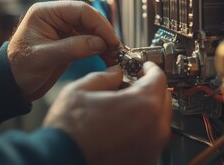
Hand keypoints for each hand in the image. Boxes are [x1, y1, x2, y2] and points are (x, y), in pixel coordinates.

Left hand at [8, 1, 119, 101]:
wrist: (12, 84)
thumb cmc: (19, 68)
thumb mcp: (44, 58)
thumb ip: (72, 48)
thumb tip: (100, 43)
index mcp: (46, 13)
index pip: (80, 10)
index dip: (99, 23)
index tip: (111, 40)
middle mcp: (57, 18)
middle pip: (89, 19)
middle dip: (104, 33)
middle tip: (117, 49)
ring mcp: (64, 30)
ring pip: (92, 30)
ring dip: (105, 42)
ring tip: (115, 56)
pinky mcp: (70, 42)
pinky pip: (90, 42)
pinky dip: (100, 50)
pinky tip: (108, 58)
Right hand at [43, 62, 171, 164]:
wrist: (60, 159)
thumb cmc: (69, 132)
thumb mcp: (82, 89)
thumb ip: (105, 76)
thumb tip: (116, 73)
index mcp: (142, 105)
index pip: (159, 78)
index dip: (150, 68)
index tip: (144, 67)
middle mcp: (154, 128)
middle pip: (163, 98)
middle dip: (151, 87)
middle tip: (135, 83)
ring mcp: (151, 148)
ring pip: (160, 119)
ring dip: (148, 107)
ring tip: (125, 104)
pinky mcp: (145, 161)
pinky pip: (152, 137)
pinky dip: (144, 127)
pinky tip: (123, 123)